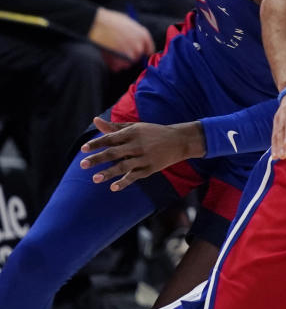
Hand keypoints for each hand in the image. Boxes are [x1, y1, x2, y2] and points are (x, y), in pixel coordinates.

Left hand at [79, 117, 204, 190]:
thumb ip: (114, 127)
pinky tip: (113, 188)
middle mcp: (138, 144)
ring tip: (94, 179)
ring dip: (108, 173)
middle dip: (98, 158)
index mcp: (133, 132)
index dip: (97, 143)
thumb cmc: (153, 132)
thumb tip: (95, 120)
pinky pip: (134, 176)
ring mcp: (144, 157)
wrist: (179, 140)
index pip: (111, 138)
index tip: (83, 149)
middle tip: (82, 165)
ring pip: (123, 166)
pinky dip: (124, 182)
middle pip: (114, 152)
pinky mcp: (150, 168)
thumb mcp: (135, 127)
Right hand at [88, 7, 154, 70]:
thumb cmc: (111, 20)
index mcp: (144, 36)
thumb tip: (135, 39)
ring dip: (121, 61)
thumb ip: (135, 33)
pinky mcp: (119, 62)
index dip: (143, 51)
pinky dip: (113, 65)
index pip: (149, 49)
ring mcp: (130, 56)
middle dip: (130, 55)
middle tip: (119, 49)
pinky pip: (118, 68)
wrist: (97, 24)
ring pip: (128, 64)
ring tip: (111, 52)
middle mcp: (139, 47)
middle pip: (138, 57)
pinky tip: (107, 57)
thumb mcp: (129, 22)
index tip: (139, 52)